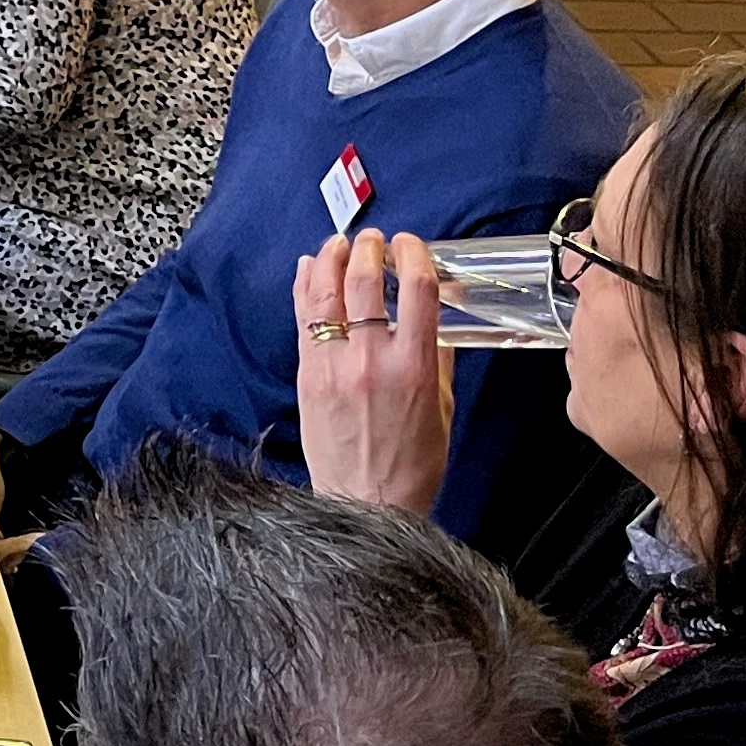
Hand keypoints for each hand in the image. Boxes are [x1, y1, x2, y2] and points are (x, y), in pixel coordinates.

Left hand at [293, 227, 451, 519]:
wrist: (367, 504)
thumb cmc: (412, 463)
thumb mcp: (442, 408)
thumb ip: (438, 356)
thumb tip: (435, 313)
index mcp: (414, 367)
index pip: (417, 290)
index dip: (414, 255)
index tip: (412, 244)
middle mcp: (371, 360)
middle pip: (364, 282)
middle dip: (369, 249)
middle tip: (373, 240)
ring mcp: (333, 367)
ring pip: (326, 294)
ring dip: (332, 259)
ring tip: (340, 243)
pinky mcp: (307, 376)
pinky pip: (303, 319)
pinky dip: (306, 287)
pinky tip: (310, 269)